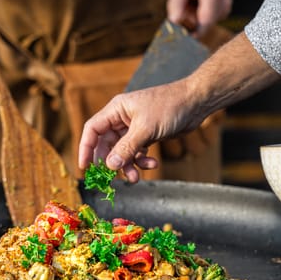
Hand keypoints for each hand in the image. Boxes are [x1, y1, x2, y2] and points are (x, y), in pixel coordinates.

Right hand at [78, 79, 208, 181]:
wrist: (195, 102)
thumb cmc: (169, 107)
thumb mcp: (145, 129)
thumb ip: (126, 148)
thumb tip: (109, 165)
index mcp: (116, 110)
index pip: (92, 129)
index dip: (86, 148)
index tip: (85, 167)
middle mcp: (122, 118)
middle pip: (107, 144)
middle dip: (111, 162)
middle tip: (114, 178)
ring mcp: (134, 128)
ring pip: (123, 151)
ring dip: (128, 165)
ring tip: (136, 177)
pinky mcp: (147, 135)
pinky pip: (137, 152)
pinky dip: (142, 161)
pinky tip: (152, 165)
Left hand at [166, 0, 235, 35]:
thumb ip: (176, 4)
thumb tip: (175, 22)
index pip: (204, 24)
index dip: (191, 34)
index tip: (181, 37)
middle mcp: (223, 5)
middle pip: (202, 26)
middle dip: (189, 22)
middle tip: (185, 6)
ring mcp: (226, 10)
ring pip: (204, 25)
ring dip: (194, 19)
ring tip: (193, 2)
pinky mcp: (224, 14)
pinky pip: (207, 22)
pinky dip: (199, 17)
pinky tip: (199, 4)